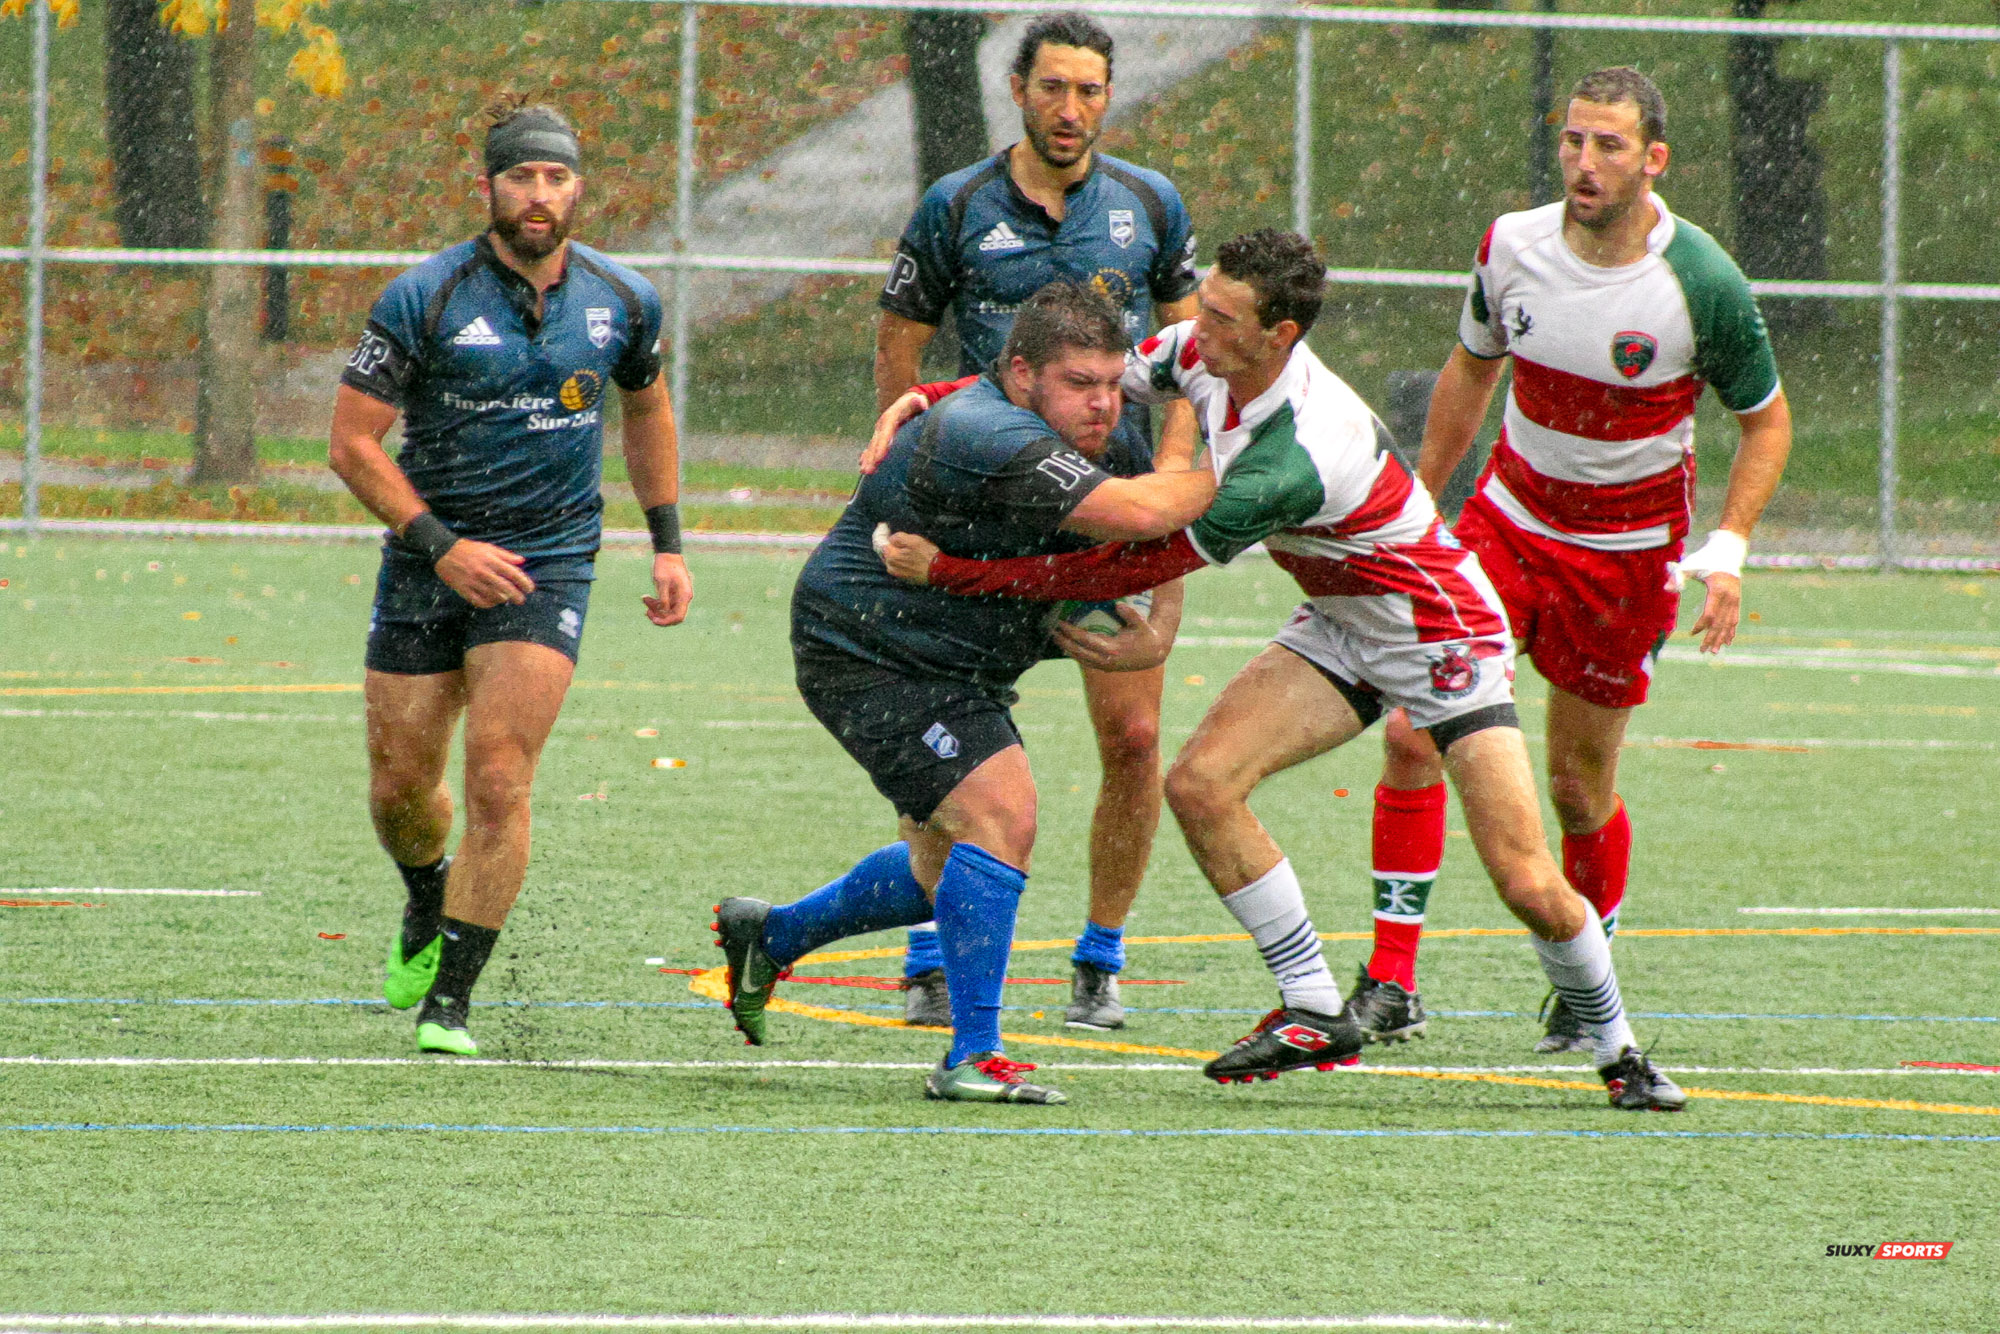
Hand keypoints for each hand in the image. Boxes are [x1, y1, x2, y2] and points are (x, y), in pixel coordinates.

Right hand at [435, 540, 533, 607]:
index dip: (524, 582)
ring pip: (493, 596)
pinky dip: (488, 604)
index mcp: (491, 560)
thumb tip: (522, 561)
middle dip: (516, 596)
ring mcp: (473, 581)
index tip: (530, 589)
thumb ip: (505, 555)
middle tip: (521, 600)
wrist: (443, 551)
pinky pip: (479, 601)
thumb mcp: (488, 547)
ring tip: (507, 599)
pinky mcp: (463, 589)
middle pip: (505, 587)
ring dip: (503, 599)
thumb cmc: (469, 549)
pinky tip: (493, 602)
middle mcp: (483, 571)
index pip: (512, 573)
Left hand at [643, 553, 692, 625]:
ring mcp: (678, 596)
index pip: (678, 617)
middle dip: (659, 616)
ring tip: (644, 599)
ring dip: (655, 609)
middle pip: (672, 615)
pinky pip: (664, 604)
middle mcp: (683, 598)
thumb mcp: (662, 582)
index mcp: (684, 596)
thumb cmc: (665, 566)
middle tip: (646, 611)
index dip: (666, 621)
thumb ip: (663, 598)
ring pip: (667, 610)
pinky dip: (655, 603)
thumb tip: (663, 612)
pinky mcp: (672, 593)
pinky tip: (646, 598)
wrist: (667, 554)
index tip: (653, 620)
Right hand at [860, 390, 927, 473]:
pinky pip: (873, 447)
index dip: (882, 446)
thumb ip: (918, 402)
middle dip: (872, 457)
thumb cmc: (915, 404)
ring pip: (872, 447)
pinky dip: (868, 456)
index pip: (886, 433)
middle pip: (876, 443)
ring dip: (868, 460)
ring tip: (864, 472)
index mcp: (891, 417)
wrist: (907, 402)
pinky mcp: (880, 436)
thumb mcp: (917, 401)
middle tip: (869, 471)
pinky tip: (863, 466)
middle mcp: (882, 425)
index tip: (879, 459)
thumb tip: (919, 400)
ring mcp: (880, 431)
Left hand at [876, 524, 940, 583]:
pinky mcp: (904, 577)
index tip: (882, 525)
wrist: (938, 571)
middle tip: (886, 532)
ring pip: (889, 559)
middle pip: (883, 551)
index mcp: (891, 556)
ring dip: (890, 550)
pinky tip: (902, 553)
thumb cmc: (926, 555)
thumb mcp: (913, 540)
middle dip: (884, 541)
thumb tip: (891, 538)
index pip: (879, 542)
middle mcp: (891, 566)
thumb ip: (898, 537)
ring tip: (893, 542)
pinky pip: (896, 565)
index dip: (880, 532)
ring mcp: (897, 573)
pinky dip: (896, 558)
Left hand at [1054, 602, 1170, 671]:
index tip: (1060, 623)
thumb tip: (1118, 605)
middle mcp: (1106, 660)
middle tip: (1051, 630)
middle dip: (1064, 641)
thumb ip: (1131, 614)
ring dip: (1067, 648)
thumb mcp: (1141, 623)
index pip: (1086, 640)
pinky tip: (1067, 647)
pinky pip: (1086, 662)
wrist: (1154, 654)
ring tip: (1055, 638)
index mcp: (1113, 648)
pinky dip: (1075, 655)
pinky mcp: (1105, 668)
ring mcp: (1105, 666)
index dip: (1071, 632)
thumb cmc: (1146, 636)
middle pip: (1079, 652)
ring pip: (1080, 659)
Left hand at [1672, 529, 1748, 653]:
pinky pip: (1735, 618)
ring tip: (1715, 651)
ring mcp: (1736, 598)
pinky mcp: (1738, 599)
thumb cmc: (1705, 558)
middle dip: (1712, 638)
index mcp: (1717, 590)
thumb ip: (1677, 577)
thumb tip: (1666, 589)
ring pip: (1729, 623)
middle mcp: (1730, 596)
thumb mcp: (1689, 565)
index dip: (1701, 626)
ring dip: (1722, 638)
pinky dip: (1731, 630)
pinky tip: (1728, 641)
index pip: (1710, 614)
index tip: (1692, 634)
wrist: (1728, 550)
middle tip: (1703, 652)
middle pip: (1720, 622)